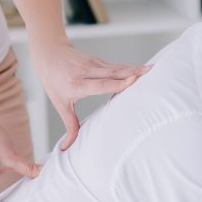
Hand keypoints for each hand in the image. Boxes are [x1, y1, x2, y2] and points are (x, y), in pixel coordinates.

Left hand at [31, 41, 147, 149]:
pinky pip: (117, 66)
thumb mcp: (59, 103)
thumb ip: (69, 124)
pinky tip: (143, 70)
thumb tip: (68, 147)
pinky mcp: (99, 60)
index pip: (100, 84)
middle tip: (150, 73)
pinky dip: (130, 68)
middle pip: (113, 73)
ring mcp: (94, 64)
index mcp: (77, 84)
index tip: (132, 80)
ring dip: (135, 69)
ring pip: (117, 67)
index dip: (117, 83)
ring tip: (152, 70)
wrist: (49, 54)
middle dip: (132, 72)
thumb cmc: (54, 81)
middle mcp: (87, 72)